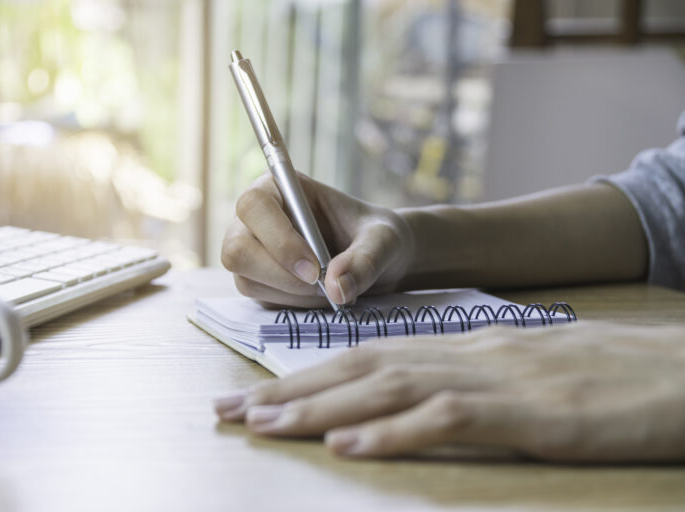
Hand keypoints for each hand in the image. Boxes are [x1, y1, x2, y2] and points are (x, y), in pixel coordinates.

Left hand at [213, 323, 684, 461]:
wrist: (679, 370)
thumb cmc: (607, 377)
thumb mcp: (526, 373)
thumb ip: (470, 380)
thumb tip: (414, 399)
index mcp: (464, 347)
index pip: (368, 356)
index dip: (306, 375)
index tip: (255, 395)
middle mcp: (466, 355)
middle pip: (360, 368)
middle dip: (288, 390)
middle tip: (227, 412)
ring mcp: (494, 380)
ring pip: (388, 387)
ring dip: (319, 407)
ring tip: (262, 423)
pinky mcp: (528, 413)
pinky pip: (447, 419)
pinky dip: (392, 431)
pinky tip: (348, 444)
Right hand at [221, 172, 413, 307]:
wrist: (377, 259)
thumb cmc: (375, 235)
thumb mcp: (383, 240)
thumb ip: (365, 259)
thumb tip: (336, 288)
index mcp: (278, 188)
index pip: (254, 206)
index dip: (278, 239)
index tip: (314, 267)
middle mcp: (255, 219)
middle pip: (236, 249)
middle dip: (279, 274)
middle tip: (321, 286)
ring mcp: (251, 252)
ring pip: (246, 280)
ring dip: (291, 293)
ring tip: (330, 289)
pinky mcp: (258, 282)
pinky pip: (262, 300)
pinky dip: (294, 305)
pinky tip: (320, 296)